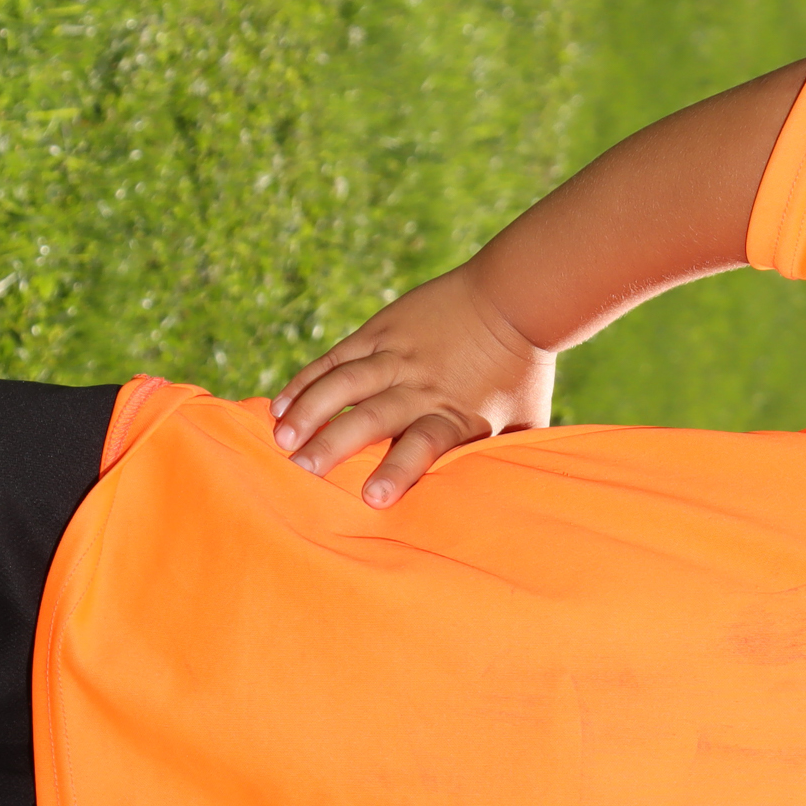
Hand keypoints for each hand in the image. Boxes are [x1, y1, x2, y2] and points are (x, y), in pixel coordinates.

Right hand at [270, 267, 554, 505]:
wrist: (513, 299)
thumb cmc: (522, 373)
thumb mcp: (525, 424)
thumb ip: (506, 461)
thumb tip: (502, 506)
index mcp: (457, 416)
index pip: (424, 444)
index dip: (398, 470)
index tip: (373, 497)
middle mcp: (423, 386)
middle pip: (373, 417)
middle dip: (335, 444)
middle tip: (303, 471)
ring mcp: (398, 355)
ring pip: (345, 384)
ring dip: (310, 411)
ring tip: (282, 441)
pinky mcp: (381, 331)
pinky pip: (336, 359)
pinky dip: (306, 382)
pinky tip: (280, 406)